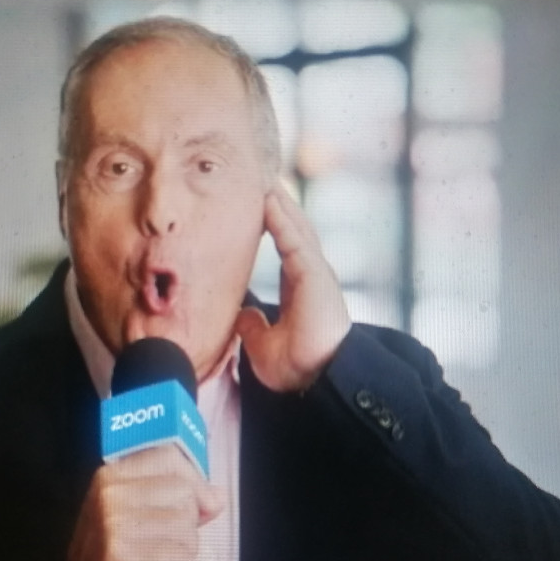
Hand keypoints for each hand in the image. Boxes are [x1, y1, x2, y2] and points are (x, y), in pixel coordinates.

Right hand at [66, 445, 224, 560]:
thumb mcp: (139, 514)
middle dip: (187, 525)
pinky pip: (179, 557)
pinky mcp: (122, 554)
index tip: (198, 505)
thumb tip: (217, 496)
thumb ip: (179, 499)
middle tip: (166, 544)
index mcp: (113, 474)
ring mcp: (114, 522)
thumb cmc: (114, 554)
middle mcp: (111, 492)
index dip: (194, 481)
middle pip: (184, 495)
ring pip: (186, 528)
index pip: (168, 458)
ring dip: (185, 552)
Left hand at [235, 185, 349, 391]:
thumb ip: (253, 327)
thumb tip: (242, 313)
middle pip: (295, 230)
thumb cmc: (296, 368)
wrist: (317, 382)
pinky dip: (283, 220)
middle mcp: (312, 276)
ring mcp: (317, 275)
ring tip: (265, 179)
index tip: (260, 203)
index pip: (288, 245)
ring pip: (298, 229)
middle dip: (281, 204)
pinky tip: (270, 202)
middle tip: (262, 178)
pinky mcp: (317, 278)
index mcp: (302, 288)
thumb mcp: (262, 344)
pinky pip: (296, 241)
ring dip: (281, 204)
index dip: (275, 223)